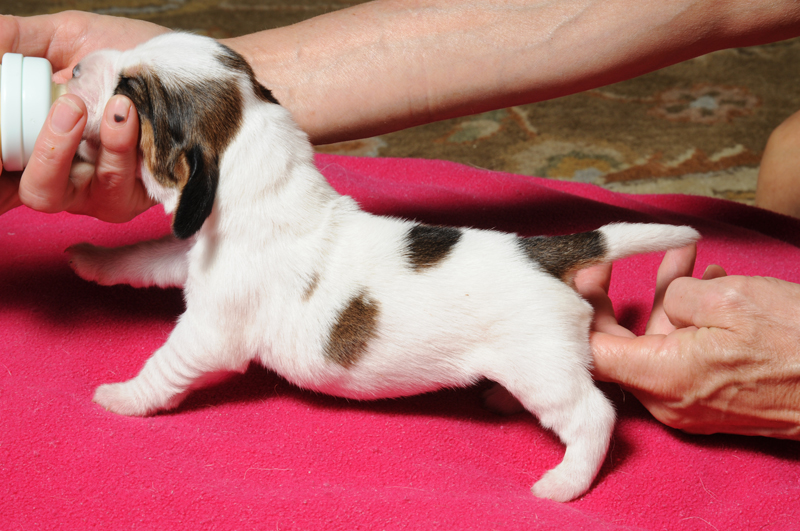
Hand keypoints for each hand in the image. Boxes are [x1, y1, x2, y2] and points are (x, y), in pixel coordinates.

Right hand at [0, 11, 168, 220]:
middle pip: (39, 192)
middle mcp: (70, 175)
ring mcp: (107, 191)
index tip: (7, 142)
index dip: (2, 166)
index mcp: (43, 146)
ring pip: (85, 195)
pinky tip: (133, 119)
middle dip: (48, 152)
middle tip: (70, 107)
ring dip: (104, 149)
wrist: (188, 62)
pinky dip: (127, 154)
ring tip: (119, 107)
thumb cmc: (125, 53)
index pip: (7, 172)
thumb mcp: (66, 38)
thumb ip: (18, 42)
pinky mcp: (145, 195)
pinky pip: (127, 190)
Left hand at [576, 245, 799, 439]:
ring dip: (663, 300)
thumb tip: (668, 300)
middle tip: (615, 259)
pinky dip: (686, 321)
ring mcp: (691, 404)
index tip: (580, 274)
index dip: (580, 310)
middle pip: (619, 347)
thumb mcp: (730, 299)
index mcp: (663, 377)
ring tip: (679, 256)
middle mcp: (669, 400)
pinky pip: (682, 357)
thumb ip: (677, 297)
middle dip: (617, 297)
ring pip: (656, 346)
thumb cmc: (798, 344)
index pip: (592, 351)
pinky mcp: (713, 401)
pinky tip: (706, 282)